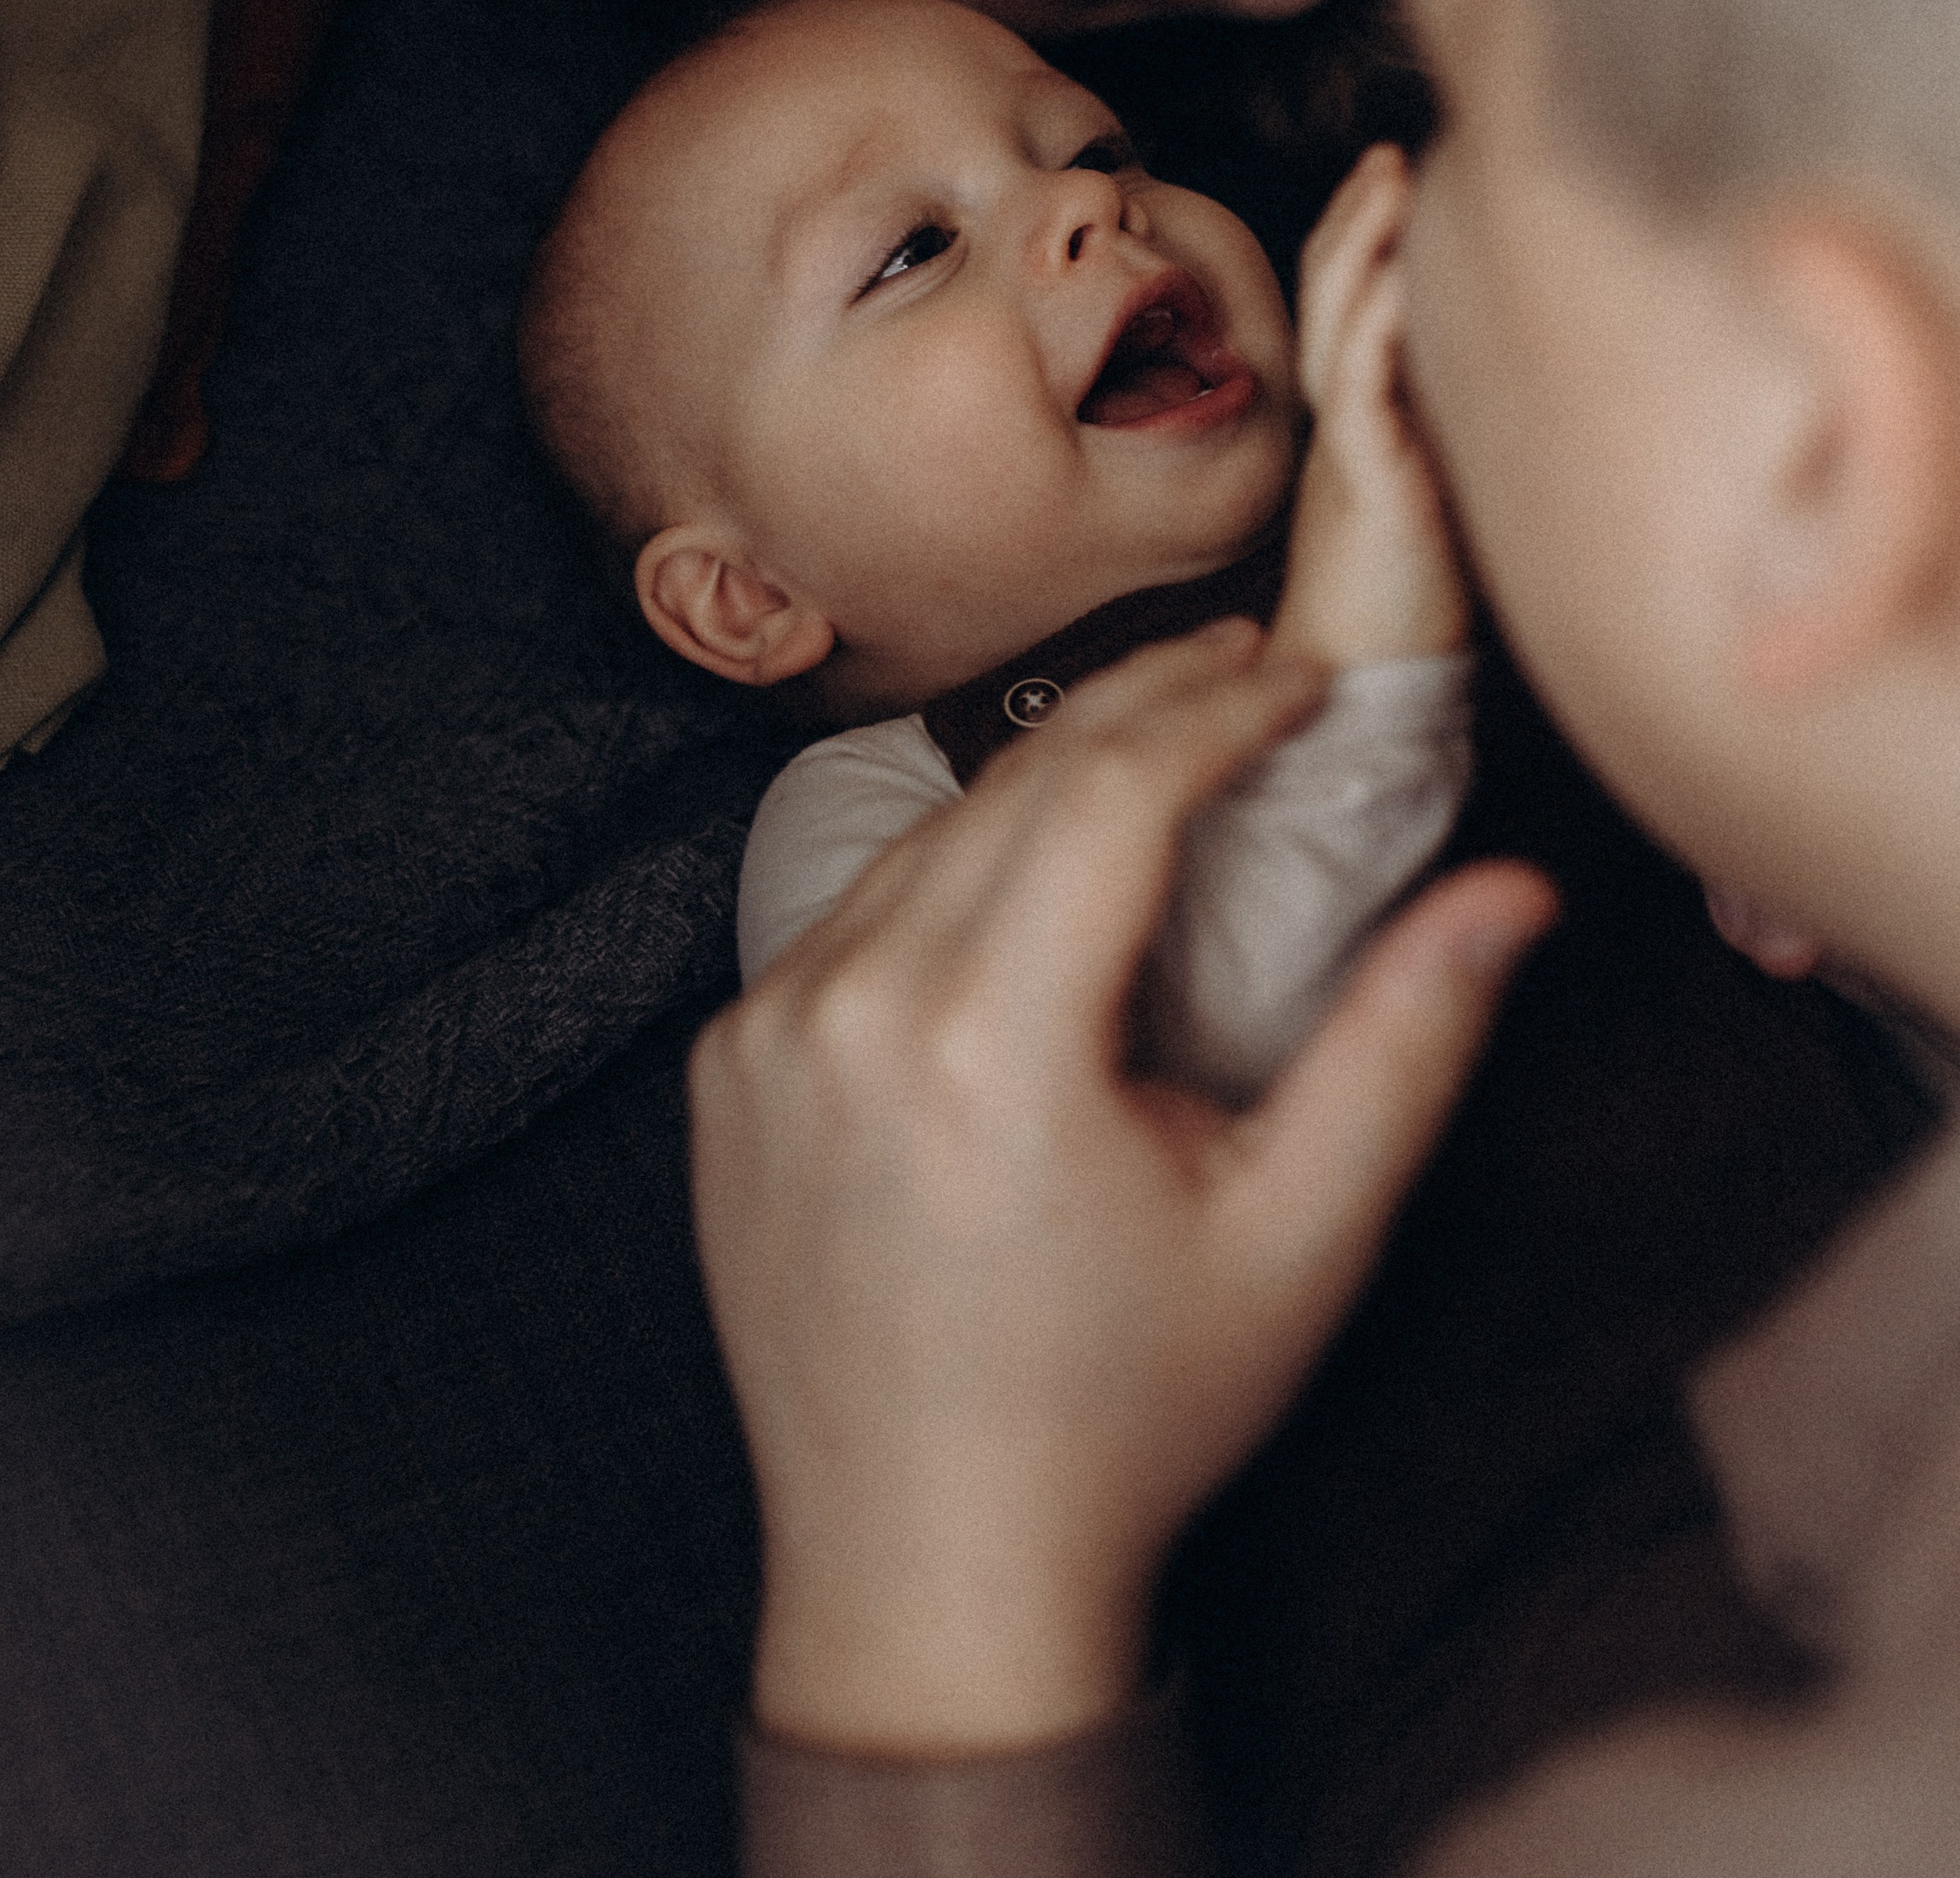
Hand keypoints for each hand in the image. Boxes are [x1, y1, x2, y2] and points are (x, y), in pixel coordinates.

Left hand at [689, 618, 1555, 1758]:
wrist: (927, 1571)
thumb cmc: (1130, 1415)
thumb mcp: (1300, 1237)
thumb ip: (1406, 1044)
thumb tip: (1511, 893)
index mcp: (988, 1044)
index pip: (1108, 788)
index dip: (1216, 707)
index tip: (1301, 671)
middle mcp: (851, 1012)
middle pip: (1017, 786)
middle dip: (1144, 707)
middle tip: (1250, 665)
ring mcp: (766, 1035)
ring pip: (929, 837)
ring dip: (1048, 781)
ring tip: (1162, 751)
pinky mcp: (726, 1067)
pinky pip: (854, 916)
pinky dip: (953, 872)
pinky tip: (1035, 878)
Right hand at [1273, 143, 1470, 667]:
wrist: (1364, 690)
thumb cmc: (1410, 607)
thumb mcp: (1444, 493)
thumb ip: (1457, 436)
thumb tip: (1523, 384)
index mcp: (1357, 424)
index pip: (1349, 308)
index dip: (1363, 236)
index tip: (1397, 174)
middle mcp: (1343, 427)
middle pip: (1330, 294)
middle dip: (1356, 216)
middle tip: (1387, 152)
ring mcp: (1349, 454)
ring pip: (1336, 327)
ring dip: (1360, 247)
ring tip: (1389, 182)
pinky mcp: (1368, 490)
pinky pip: (1360, 396)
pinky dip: (1378, 329)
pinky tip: (1406, 278)